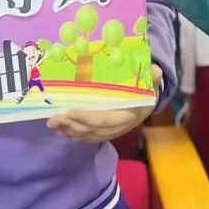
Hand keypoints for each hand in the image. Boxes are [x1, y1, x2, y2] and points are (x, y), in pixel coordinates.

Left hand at [47, 66, 162, 143]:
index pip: (107, 120)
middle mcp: (119, 127)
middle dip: (73, 125)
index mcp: (129, 115)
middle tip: (54, 119)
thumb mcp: (151, 84)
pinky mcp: (104, 133)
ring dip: (69, 131)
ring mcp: (111, 132)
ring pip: (88, 135)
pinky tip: (61, 130)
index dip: (89, 118)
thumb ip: (152, 78)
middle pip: (93, 130)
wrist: (147, 105)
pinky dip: (73, 135)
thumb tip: (156, 70)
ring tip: (52, 124)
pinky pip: (87, 138)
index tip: (72, 112)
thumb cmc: (146, 91)